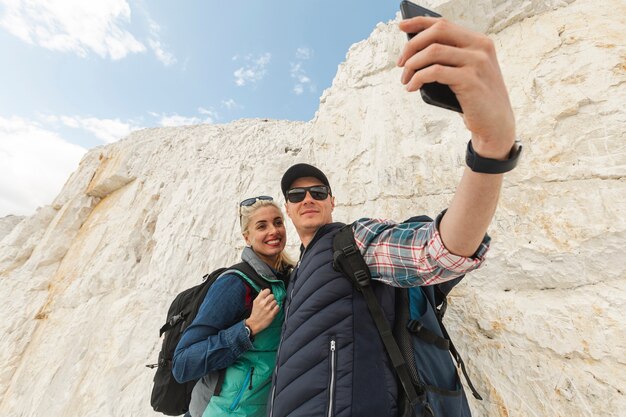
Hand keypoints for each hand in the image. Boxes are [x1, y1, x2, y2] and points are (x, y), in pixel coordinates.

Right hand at [245, 289, 278, 335]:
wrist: (255, 323)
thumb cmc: (255, 312)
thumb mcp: (255, 303)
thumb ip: (260, 296)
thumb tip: (263, 290)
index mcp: (258, 299)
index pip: (267, 290)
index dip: (268, 293)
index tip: (267, 296)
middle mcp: (263, 303)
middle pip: (272, 295)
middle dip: (271, 299)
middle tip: (269, 303)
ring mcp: (268, 309)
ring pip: (275, 301)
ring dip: (274, 304)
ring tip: (270, 308)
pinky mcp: (272, 314)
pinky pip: (278, 307)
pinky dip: (276, 309)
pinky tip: (272, 310)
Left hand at [397, 16, 515, 158]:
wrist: (495, 124)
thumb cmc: (475, 99)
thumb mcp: (465, 72)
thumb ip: (449, 58)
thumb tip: (414, 50)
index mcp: (479, 41)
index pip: (444, 23)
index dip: (420, 22)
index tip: (401, 25)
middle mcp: (481, 47)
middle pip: (437, 32)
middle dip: (412, 46)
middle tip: (400, 63)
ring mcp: (477, 63)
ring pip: (433, 51)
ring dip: (412, 65)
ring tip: (405, 79)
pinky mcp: (471, 80)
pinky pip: (434, 72)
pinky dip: (418, 78)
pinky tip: (412, 87)